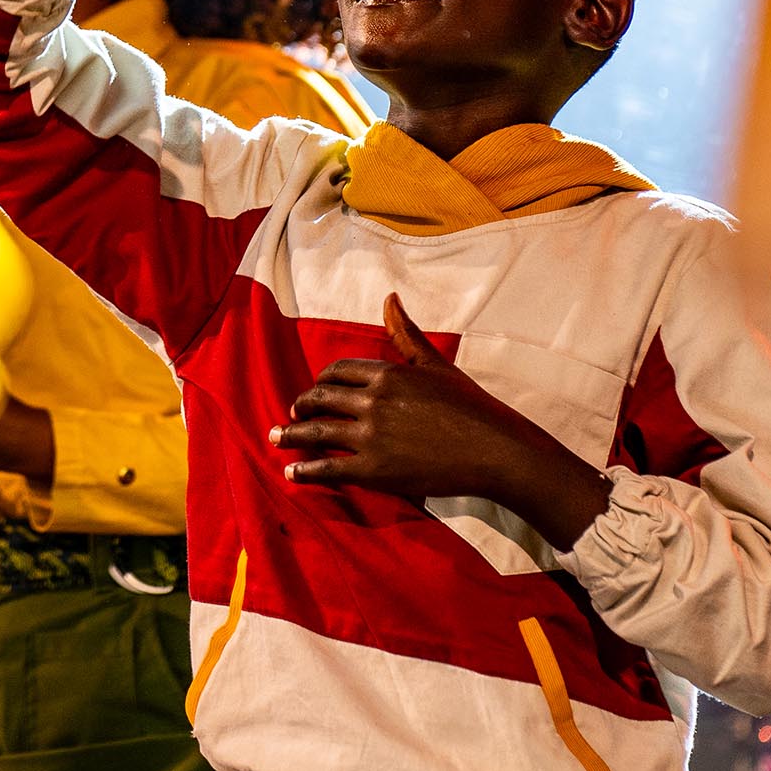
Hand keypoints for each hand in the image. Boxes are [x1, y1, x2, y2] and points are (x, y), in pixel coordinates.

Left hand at [270, 294, 612, 548]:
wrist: (496, 450)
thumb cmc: (471, 406)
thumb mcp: (435, 364)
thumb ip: (406, 333)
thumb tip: (389, 297)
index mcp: (387, 373)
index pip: (337, 372)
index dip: (321, 382)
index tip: (315, 392)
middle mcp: (374, 400)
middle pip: (320, 399)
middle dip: (300, 407)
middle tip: (290, 416)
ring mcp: (372, 436)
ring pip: (317, 432)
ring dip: (290, 436)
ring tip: (275, 439)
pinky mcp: (376, 470)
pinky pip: (329, 468)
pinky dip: (305, 470)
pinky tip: (292, 472)